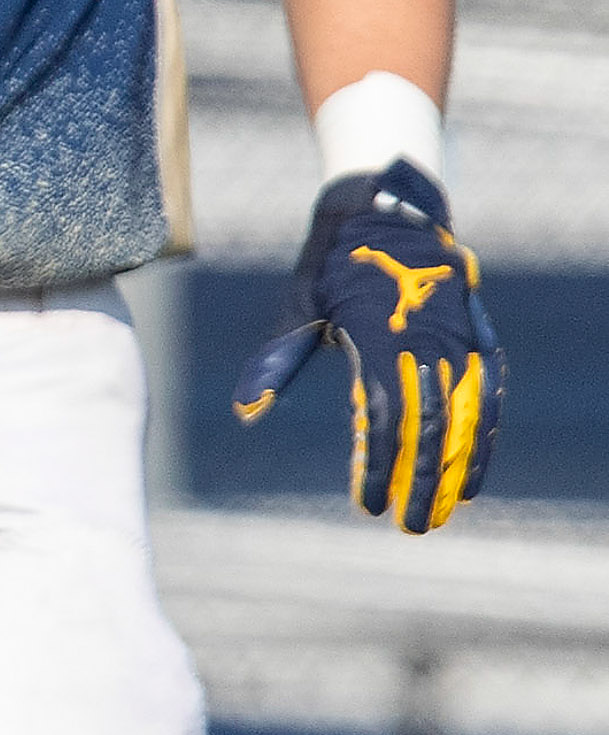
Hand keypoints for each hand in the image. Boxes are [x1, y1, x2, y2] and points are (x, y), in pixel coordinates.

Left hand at [236, 159, 501, 530]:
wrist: (385, 210)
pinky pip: (489, 397)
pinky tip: (475, 477)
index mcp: (375, 335)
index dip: (378, 466)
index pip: (381, 418)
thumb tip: (243, 414)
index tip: (368, 504)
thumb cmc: (330, 267)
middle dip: (420, 481)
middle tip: (409, 524)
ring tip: (441, 512)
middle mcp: (423, 340)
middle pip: (428, 426)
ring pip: (465, 417)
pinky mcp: (477, 337)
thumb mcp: (297, 307)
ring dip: (456, 470)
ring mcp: (457, 338)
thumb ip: (275, 362)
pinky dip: (486, 439)